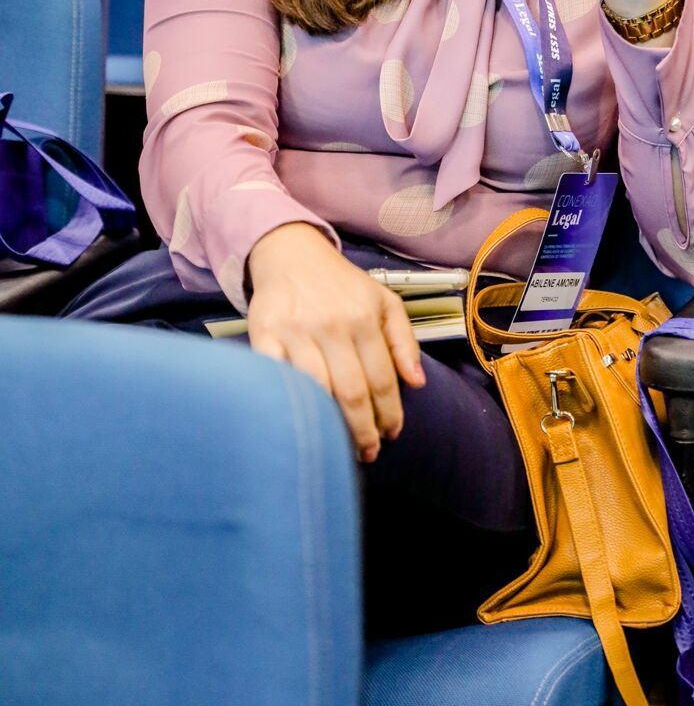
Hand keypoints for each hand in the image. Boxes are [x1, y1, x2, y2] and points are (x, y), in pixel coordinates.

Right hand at [246, 222, 423, 462]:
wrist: (290, 253)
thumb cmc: (341, 284)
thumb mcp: (384, 301)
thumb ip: (403, 341)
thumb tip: (417, 384)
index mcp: (364, 319)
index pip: (382, 379)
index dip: (389, 413)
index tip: (391, 434)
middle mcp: (332, 326)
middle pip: (352, 392)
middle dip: (363, 430)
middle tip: (368, 452)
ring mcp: (296, 332)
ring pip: (317, 391)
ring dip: (331, 426)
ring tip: (341, 447)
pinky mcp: (264, 334)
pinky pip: (277, 378)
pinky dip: (290, 403)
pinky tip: (301, 422)